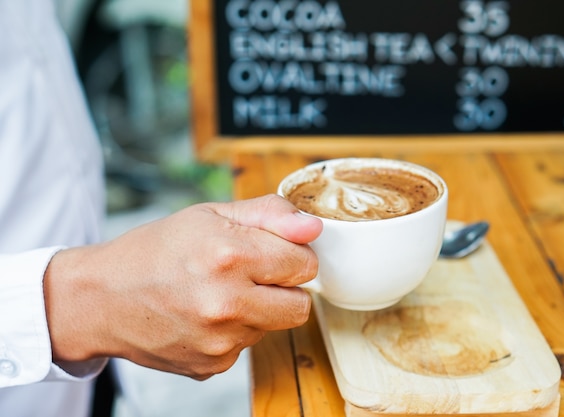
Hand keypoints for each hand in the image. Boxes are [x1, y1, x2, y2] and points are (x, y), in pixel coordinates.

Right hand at [44, 194, 321, 378]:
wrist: (101, 299)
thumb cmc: (156, 250)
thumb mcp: (210, 214)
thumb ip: (270, 215)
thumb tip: (314, 227)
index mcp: (231, 256)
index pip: (306, 264)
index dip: (292, 255)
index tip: (272, 251)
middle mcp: (228, 303)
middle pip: (300, 305)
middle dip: (284, 287)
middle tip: (251, 273)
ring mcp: (221, 340)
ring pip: (274, 325)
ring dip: (258, 308)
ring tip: (219, 292)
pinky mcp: (213, 365)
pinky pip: (247, 346)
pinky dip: (235, 330)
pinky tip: (205, 315)